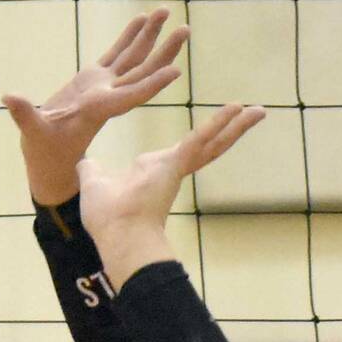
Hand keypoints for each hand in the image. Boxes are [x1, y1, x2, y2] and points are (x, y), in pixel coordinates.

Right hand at [1, 9, 189, 206]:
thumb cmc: (43, 150)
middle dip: (163, 51)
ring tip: (165, 10)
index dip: (151, 85)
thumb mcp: (33, 134)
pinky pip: (116, 54)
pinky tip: (140, 19)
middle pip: (141, 71)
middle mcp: (107, 96)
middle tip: (185, 30)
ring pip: (133, 58)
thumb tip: (10, 98)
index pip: (129, 97)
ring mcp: (102, 86)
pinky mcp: (93, 80)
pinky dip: (129, 37)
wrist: (49, 156)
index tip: (175, 72)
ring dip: (150, 36)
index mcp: (98, 111)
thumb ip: (24, 116)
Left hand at [77, 102, 266, 288]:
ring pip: (212, 142)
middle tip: (248, 114)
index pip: (182, 151)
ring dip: (235, 126)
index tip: (207, 131)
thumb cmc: (106, 217)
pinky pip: (200, 140)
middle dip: (227, 130)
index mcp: (153, 171)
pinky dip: (218, 124)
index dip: (197, 140)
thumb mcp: (94, 182)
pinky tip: (237, 108)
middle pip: (206, 145)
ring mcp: (176, 168)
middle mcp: (170, 169)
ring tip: (258, 110)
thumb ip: (91, 170)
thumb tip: (83, 162)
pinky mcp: (176, 165)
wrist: (115, 233)